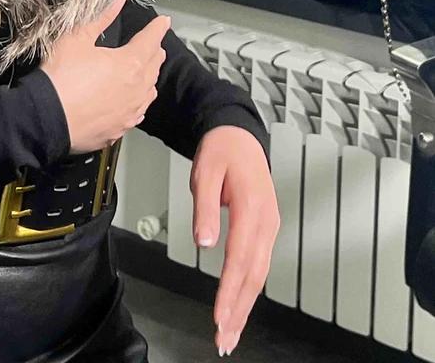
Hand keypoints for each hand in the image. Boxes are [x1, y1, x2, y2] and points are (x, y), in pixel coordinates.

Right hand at [40, 0, 171, 152]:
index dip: (157, 28)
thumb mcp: (78, 37)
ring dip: (150, 78)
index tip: (164, 21)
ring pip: (149, 92)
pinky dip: (139, 102)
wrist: (45, 120)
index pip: (151, 40)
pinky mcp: (118, 130)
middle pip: (153, 66)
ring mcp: (129, 112)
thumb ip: (104, 13)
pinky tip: (134, 101)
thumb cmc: (61, 76)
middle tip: (154, 44)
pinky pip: (136, 113)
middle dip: (155, 52)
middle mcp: (136, 89)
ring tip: (147, 70)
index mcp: (130, 63)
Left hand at [189, 125, 279, 356]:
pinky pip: (259, 264)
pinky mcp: (266, 228)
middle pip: (254, 274)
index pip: (240, 256)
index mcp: (251, 205)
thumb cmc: (222, 150)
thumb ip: (204, 207)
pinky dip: (249, 289)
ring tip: (231, 332)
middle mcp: (266, 220)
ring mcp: (269, 225)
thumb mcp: (205, 171)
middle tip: (225, 339)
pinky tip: (239, 305)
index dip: (230, 290)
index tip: (220, 316)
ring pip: (259, 273)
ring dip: (245, 305)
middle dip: (239, 309)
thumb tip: (203, 242)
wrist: (239, 133)